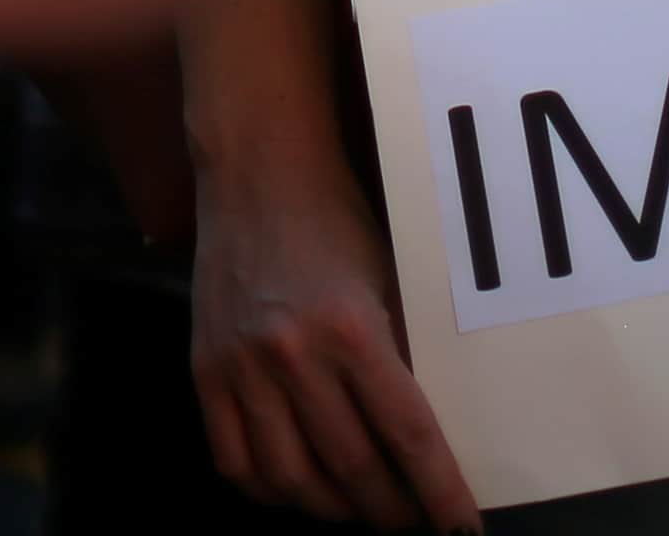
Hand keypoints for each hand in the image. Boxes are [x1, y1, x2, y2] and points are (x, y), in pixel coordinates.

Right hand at [190, 147, 477, 526]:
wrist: (257, 169)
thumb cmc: (336, 219)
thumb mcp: (388, 281)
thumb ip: (400, 358)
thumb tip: (421, 439)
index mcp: (352, 328)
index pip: (408, 435)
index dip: (441, 494)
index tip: (463, 533)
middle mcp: (293, 355)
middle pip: (352, 470)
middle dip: (392, 512)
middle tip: (413, 524)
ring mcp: (242, 367)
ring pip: (292, 480)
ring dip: (333, 511)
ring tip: (359, 510)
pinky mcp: (205, 371)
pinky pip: (234, 461)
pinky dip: (270, 491)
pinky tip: (297, 490)